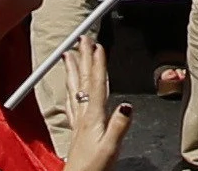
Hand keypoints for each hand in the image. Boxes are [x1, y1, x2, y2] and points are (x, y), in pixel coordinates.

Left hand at [49, 38, 129, 170]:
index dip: (98, 64)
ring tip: (69, 54)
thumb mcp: (111, 147)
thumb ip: (119, 126)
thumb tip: (127, 106)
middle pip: (83, 80)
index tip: (98, 46)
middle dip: (83, 58)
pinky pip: (72, 102)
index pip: (96, 84)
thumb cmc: (93, 167)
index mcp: (93, 117)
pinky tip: (69, 88)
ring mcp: (78, 121)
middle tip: (81, 39)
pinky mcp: (75, 129)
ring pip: (75, 88)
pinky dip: (71, 90)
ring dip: (74, 69)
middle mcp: (83, 115)